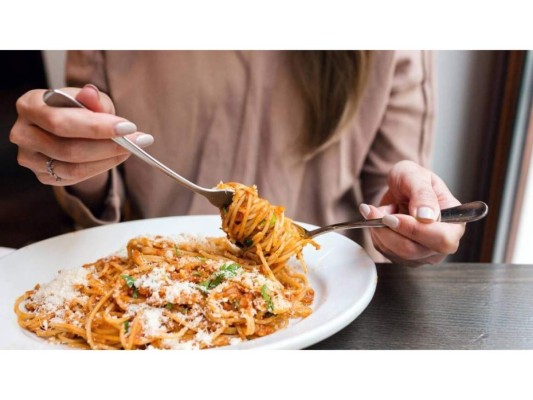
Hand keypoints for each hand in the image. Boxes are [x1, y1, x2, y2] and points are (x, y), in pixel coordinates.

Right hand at [9, 85, 153, 186]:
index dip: (96, 127)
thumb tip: (91, 94)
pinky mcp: (42, 176)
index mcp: (30, 105)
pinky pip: (75, 177)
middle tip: (137, 141)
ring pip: (73, 167)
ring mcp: (30, 158)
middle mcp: (23, 133)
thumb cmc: (76, 109)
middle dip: (108, 145)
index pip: (61, 121)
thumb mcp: (88, 100)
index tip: (128, 127)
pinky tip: (116, 157)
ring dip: (108, 159)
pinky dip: (100, 168)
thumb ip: (93, 99)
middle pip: (68, 148)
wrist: (67, 129)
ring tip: (130, 148)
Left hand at [359, 160, 464, 265]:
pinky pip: (385, 250)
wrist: (399, 188)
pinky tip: (378, 219)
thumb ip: (422, 194)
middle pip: (413, 250)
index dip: (415, 230)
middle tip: (373, 211)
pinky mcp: (403, 257)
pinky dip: (376, 233)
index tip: (393, 216)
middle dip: (389, 230)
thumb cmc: (412, 180)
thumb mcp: (415, 176)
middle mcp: (441, 243)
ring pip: (395, 252)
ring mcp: (422, 253)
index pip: (441, 239)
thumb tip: (426, 217)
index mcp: (454, 223)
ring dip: (379, 229)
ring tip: (376, 210)